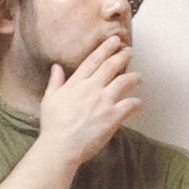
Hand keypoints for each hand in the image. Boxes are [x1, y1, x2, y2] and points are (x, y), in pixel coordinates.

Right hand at [38, 35, 141, 166]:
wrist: (61, 146)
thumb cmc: (53, 126)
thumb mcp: (49, 100)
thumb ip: (55, 82)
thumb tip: (56, 67)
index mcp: (77, 83)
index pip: (94, 60)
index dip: (106, 48)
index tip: (114, 41)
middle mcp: (92, 88)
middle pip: (111, 66)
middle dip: (123, 56)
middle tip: (130, 51)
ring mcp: (104, 101)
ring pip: (124, 82)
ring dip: (134, 77)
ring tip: (139, 77)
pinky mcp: (113, 116)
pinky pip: (130, 105)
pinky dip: (136, 103)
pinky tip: (139, 103)